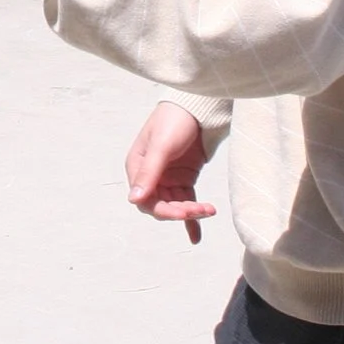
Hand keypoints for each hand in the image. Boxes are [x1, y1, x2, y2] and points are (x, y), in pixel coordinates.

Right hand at [125, 103, 214, 242]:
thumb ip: (149, 173)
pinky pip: (186, 201)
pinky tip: (196, 237)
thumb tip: (134, 199)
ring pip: (176, 205)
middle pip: (161, 205)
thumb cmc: (174, 120)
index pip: (145, 199)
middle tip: (201, 209)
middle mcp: (151, 176)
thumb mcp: (161, 146)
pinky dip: (192, 218)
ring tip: (209, 210)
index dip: (163, 209)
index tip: (183, 212)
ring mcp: (168, 178)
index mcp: (137, 167)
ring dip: (191, 212)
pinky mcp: (184, 179)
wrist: (198, 107)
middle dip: (180, 210)